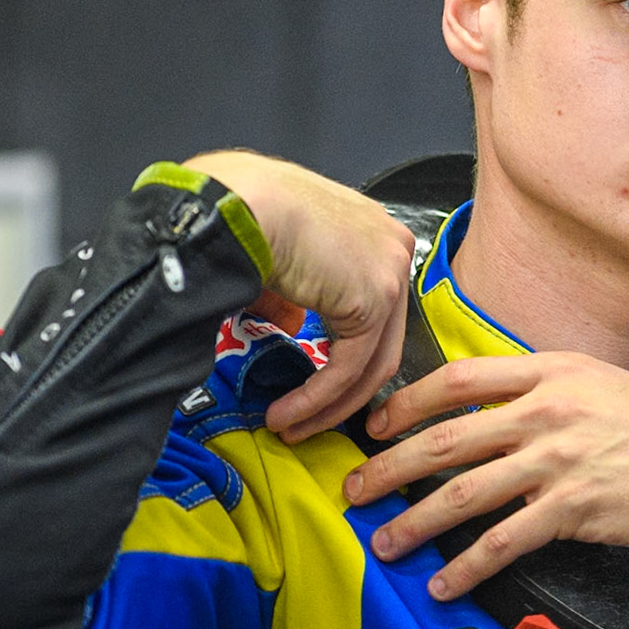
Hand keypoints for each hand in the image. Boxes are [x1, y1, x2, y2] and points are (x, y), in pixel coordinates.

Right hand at [184, 151, 415, 441]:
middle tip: (306, 421)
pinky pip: (349, 369)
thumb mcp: (276, 257)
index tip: (315, 387)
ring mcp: (391, 272)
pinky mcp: (376, 299)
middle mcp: (392, 247)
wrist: (235, 202)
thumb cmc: (240, 211)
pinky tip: (286, 414)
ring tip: (289, 426)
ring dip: (327, 405)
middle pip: (381, 340)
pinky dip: (317, 399)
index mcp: (372, 231)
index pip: (374, 311)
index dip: (345, 355)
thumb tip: (290, 324)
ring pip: (370, 363)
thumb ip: (292, 295)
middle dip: (342, 392)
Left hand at [343, 352, 628, 598]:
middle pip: (445, 437)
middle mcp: (550, 409)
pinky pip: (504, 540)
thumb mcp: (605, 387)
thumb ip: (548, 394)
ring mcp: (561, 459)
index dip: (407, 403)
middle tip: (354, 490)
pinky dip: (467, 565)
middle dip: (389, 467)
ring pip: (463, 492)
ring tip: (384, 543)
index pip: (459, 378)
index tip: (376, 426)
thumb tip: (493, 417)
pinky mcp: (576, 508)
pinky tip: (445, 582)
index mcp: (553, 371)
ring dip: (414, 522)